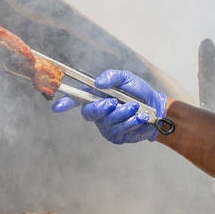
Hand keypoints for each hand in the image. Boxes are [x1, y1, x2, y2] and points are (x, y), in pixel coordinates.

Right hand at [50, 69, 166, 143]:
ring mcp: (105, 126)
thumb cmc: (139, 92)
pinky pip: (120, 130)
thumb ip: (112, 77)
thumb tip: (98, 83)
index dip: (66, 103)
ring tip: (137, 107)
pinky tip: (141, 117)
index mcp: (96, 96)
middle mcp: (98, 112)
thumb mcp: (127, 78)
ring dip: (124, 113)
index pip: (76, 99)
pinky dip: (132, 122)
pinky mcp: (116, 136)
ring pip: (108, 121)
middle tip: (113, 102)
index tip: (57, 107)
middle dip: (101, 108)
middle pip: (89, 113)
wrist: (157, 108)